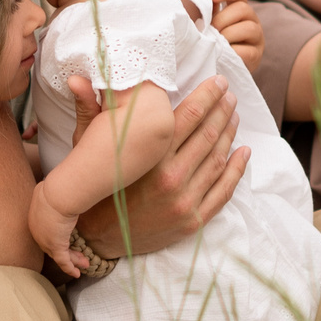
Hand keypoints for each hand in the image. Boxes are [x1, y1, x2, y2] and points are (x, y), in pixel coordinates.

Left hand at [29, 188, 85, 275]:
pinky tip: (77, 273)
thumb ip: (55, 195)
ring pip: (59, 254)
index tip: (69, 240)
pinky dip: (69, 268)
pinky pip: (63, 261)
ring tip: (84, 263)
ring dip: (73, 259)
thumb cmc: (58, 188)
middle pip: (51, 246)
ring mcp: (45, 240)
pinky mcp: (55, 246)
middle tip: (79, 255)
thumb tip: (64, 190)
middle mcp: (37, 231)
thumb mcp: (53, 190)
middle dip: (66, 251)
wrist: (58, 194)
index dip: (58, 238)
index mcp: (35, 217)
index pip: (46, 232)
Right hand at [72, 74, 248, 257]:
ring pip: (218, 159)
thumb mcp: (87, 151)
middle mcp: (170, 179)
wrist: (96, 240)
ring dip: (230, 133)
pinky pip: (224, 190)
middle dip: (221, 110)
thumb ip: (89, 112)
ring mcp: (185, 202)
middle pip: (207, 135)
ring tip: (234, 115)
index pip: (187, 117)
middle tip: (229, 94)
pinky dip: (237, 169)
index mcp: (148, 158)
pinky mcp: (193, 221)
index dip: (206, 96)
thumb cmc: (94, 190)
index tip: (218, 81)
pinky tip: (243, 151)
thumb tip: (76, 79)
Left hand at [211, 0, 264, 69]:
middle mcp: (252, 20)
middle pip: (243, 9)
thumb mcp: (210, 25)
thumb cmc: (213, 42)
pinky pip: (247, 50)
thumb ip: (209, 11)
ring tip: (216, 42)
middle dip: (222, 19)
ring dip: (228, 34)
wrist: (220, 68)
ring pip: (249, 28)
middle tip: (210, 30)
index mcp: (239, 9)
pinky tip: (222, 53)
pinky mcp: (256, 56)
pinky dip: (233, 51)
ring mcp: (257, 38)